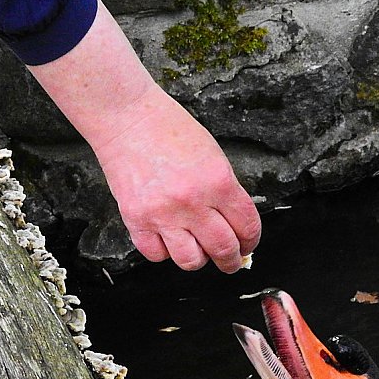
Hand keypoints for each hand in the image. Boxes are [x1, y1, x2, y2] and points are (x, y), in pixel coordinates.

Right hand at [92, 85, 260, 271]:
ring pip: (191, 261)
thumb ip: (225, 192)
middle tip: (230, 261)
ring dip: (199, 260)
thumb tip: (235, 224)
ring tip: (198, 250)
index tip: (248, 245)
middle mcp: (193, 201)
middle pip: (223, 249)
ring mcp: (163, 213)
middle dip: (231, 260)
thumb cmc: (169, 129)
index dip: (251, 241)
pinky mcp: (136, 219)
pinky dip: (164, 252)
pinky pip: (157, 254)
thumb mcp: (214, 156)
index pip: (247, 226)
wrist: (127, 116)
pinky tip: (167, 238)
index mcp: (219, 182)